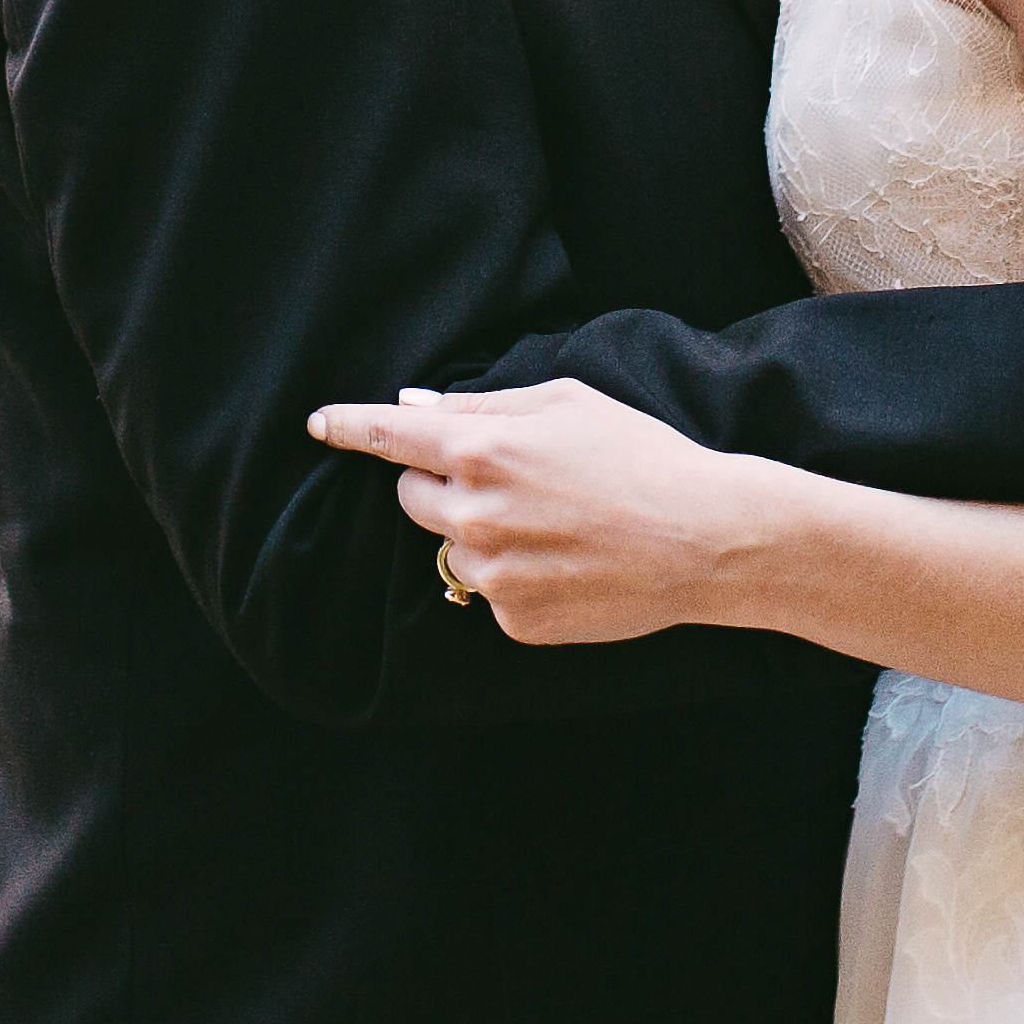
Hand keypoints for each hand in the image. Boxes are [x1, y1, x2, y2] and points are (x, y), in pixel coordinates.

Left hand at [303, 376, 755, 644]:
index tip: (318, 425)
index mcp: (481, 451)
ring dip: (479, 535)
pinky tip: (568, 563)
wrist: (704, 538)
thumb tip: (416, 410)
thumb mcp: (565, 403)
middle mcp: (474, 514)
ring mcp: (492, 573)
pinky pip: (489, 593)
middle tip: (508, 480)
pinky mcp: (514, 620)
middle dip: (441, 486)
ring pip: (450, 550)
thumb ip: (482, 408)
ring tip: (552, 525)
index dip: (348, 427)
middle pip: (411, 498)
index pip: (387, 437)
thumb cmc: (640, 455)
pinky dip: (515, 577)